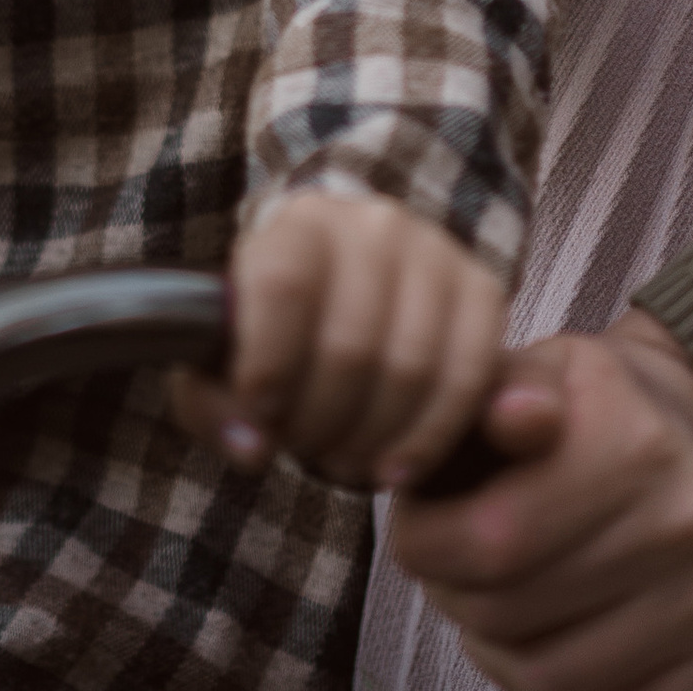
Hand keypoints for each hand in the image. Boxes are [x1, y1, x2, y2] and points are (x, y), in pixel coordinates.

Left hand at [172, 192, 506, 490]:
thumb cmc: (276, 332)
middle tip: (304, 452)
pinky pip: (468, 378)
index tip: (261, 415)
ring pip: (410, 368)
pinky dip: (429, 439)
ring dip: (370, 441)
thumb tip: (252, 448)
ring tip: (343, 463)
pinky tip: (395, 469)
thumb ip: (211, 404)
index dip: (268, 362)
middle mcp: (373, 224)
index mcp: (299, 223)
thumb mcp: (221, 358)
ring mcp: (436, 252)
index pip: (283, 285)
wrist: (348, 287)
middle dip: (320, 424)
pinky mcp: (481, 291)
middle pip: (349, 344)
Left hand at [386, 311, 692, 690]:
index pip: (491, 541)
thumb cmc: (590, 412)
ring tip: (497, 598)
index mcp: (637, 446)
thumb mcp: (540, 371)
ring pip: (551, 679)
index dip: (424, 544)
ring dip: (497, 648)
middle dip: (454, 594)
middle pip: (513, 615)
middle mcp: (691, 524)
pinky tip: (554, 632)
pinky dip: (561, 686)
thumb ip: (503, 386)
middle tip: (450, 565)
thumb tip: (512, 416)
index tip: (414, 526)